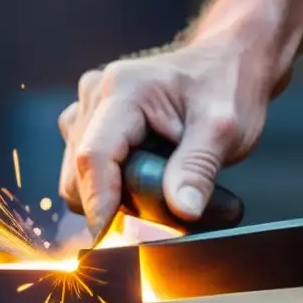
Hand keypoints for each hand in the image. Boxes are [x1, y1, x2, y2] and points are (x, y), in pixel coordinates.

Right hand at [57, 32, 283, 235]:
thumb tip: (182, 211)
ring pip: (76, 174)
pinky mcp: (90, 119)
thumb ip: (198, 169)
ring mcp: (88, 105)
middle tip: (156, 210)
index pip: (93, 157)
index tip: (108, 241)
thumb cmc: (227, 87)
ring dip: (108, 193)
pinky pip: (82, 166)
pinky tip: (141, 176)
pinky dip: (107, 183)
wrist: (227, 61)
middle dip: (110, 202)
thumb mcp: (224, 129)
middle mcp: (95, 94)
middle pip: (78, 172)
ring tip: (154, 185)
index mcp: (124, 90)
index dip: (98, 203)